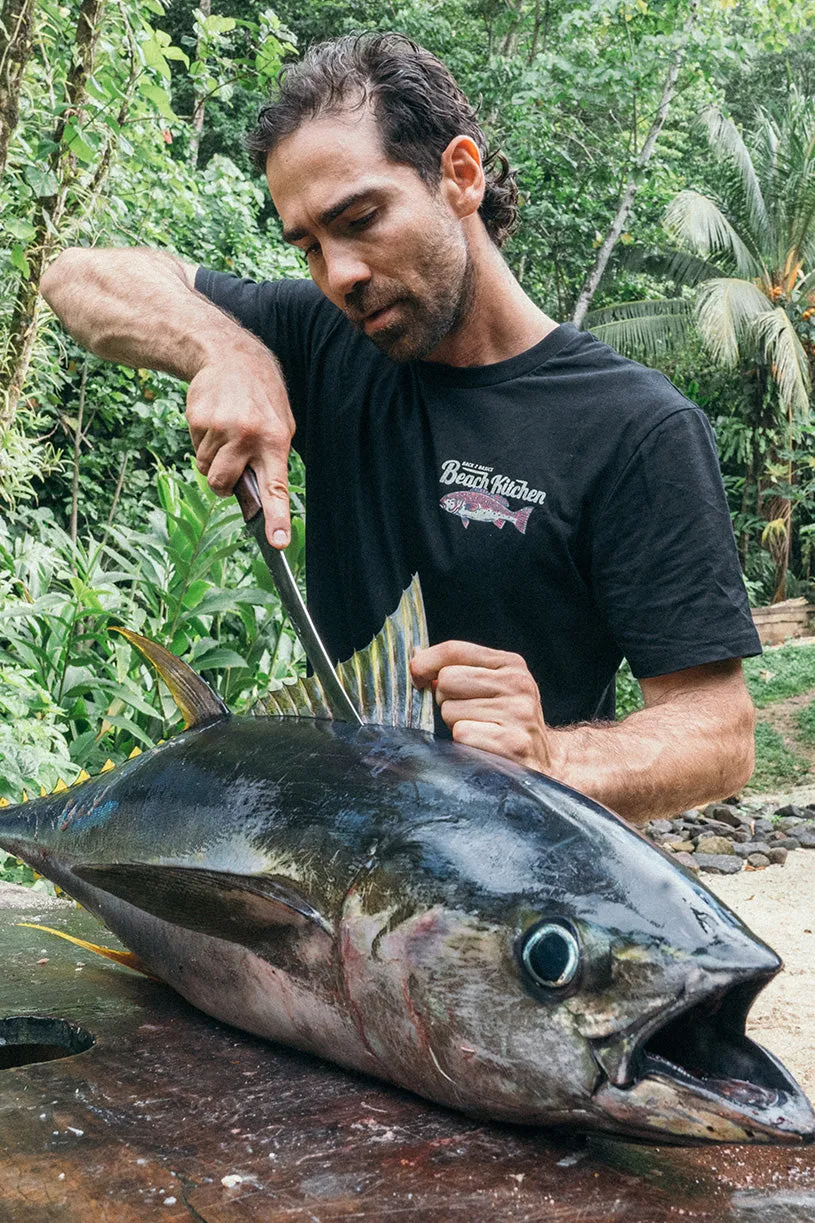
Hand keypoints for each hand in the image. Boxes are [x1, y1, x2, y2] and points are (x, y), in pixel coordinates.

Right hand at [186, 347, 294, 547]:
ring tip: (227, 432)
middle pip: (222, 484)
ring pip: (206, 468)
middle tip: (232, 465)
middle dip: (223, 484)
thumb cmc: (262, 398)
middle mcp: (246, 437)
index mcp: (274, 441)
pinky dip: (204, 443)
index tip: (278, 541)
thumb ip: (272, 459)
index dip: (276, 517)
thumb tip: (256, 497)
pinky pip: (196, 450)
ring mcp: (219, 429)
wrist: (231, 357)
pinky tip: (215, 422)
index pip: (276, 487)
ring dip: (214, 459)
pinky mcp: (197, 421)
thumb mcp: (282, 424)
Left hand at [410, 641, 552, 772]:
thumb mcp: (492, 688)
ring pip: (450, 710)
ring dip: (455, 726)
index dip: (425, 662)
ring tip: (479, 732)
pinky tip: (482, 749)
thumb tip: (415, 656)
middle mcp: (517, 684)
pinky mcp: (512, 743)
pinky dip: (463, 745)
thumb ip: (458, 669)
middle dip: (445, 701)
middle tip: (464, 714)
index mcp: (511, 665)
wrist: (546, 765)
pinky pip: (462, 734)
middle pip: (447, 680)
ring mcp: (518, 713)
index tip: (417, 678)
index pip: (454, 650)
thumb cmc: (506, 723)